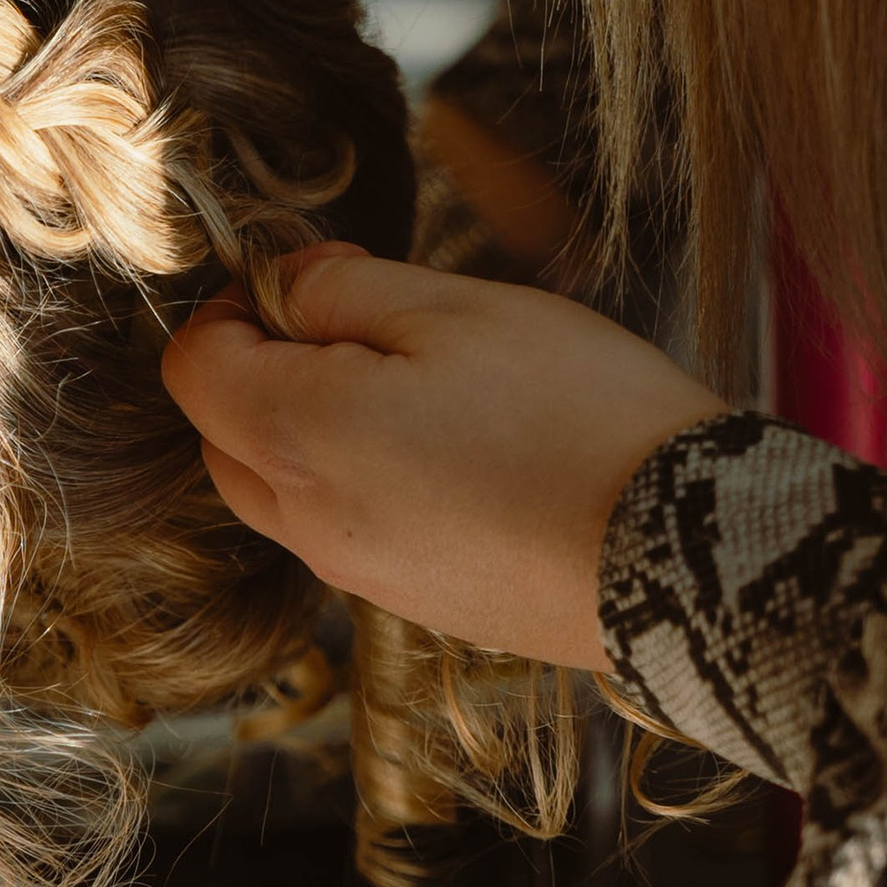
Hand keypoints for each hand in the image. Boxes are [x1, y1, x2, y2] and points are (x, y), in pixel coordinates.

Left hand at [161, 249, 727, 668]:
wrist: (693, 552)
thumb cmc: (577, 415)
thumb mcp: (453, 309)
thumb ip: (340, 290)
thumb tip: (280, 285)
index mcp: (297, 438)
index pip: (193, 368)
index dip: (235, 308)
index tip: (310, 280)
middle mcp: (307, 524)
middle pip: (227, 437)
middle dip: (267, 371)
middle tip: (372, 325)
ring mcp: (359, 577)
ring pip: (287, 490)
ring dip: (319, 431)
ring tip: (431, 387)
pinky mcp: (417, 606)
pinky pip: (351, 534)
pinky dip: (371, 485)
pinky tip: (463, 454)